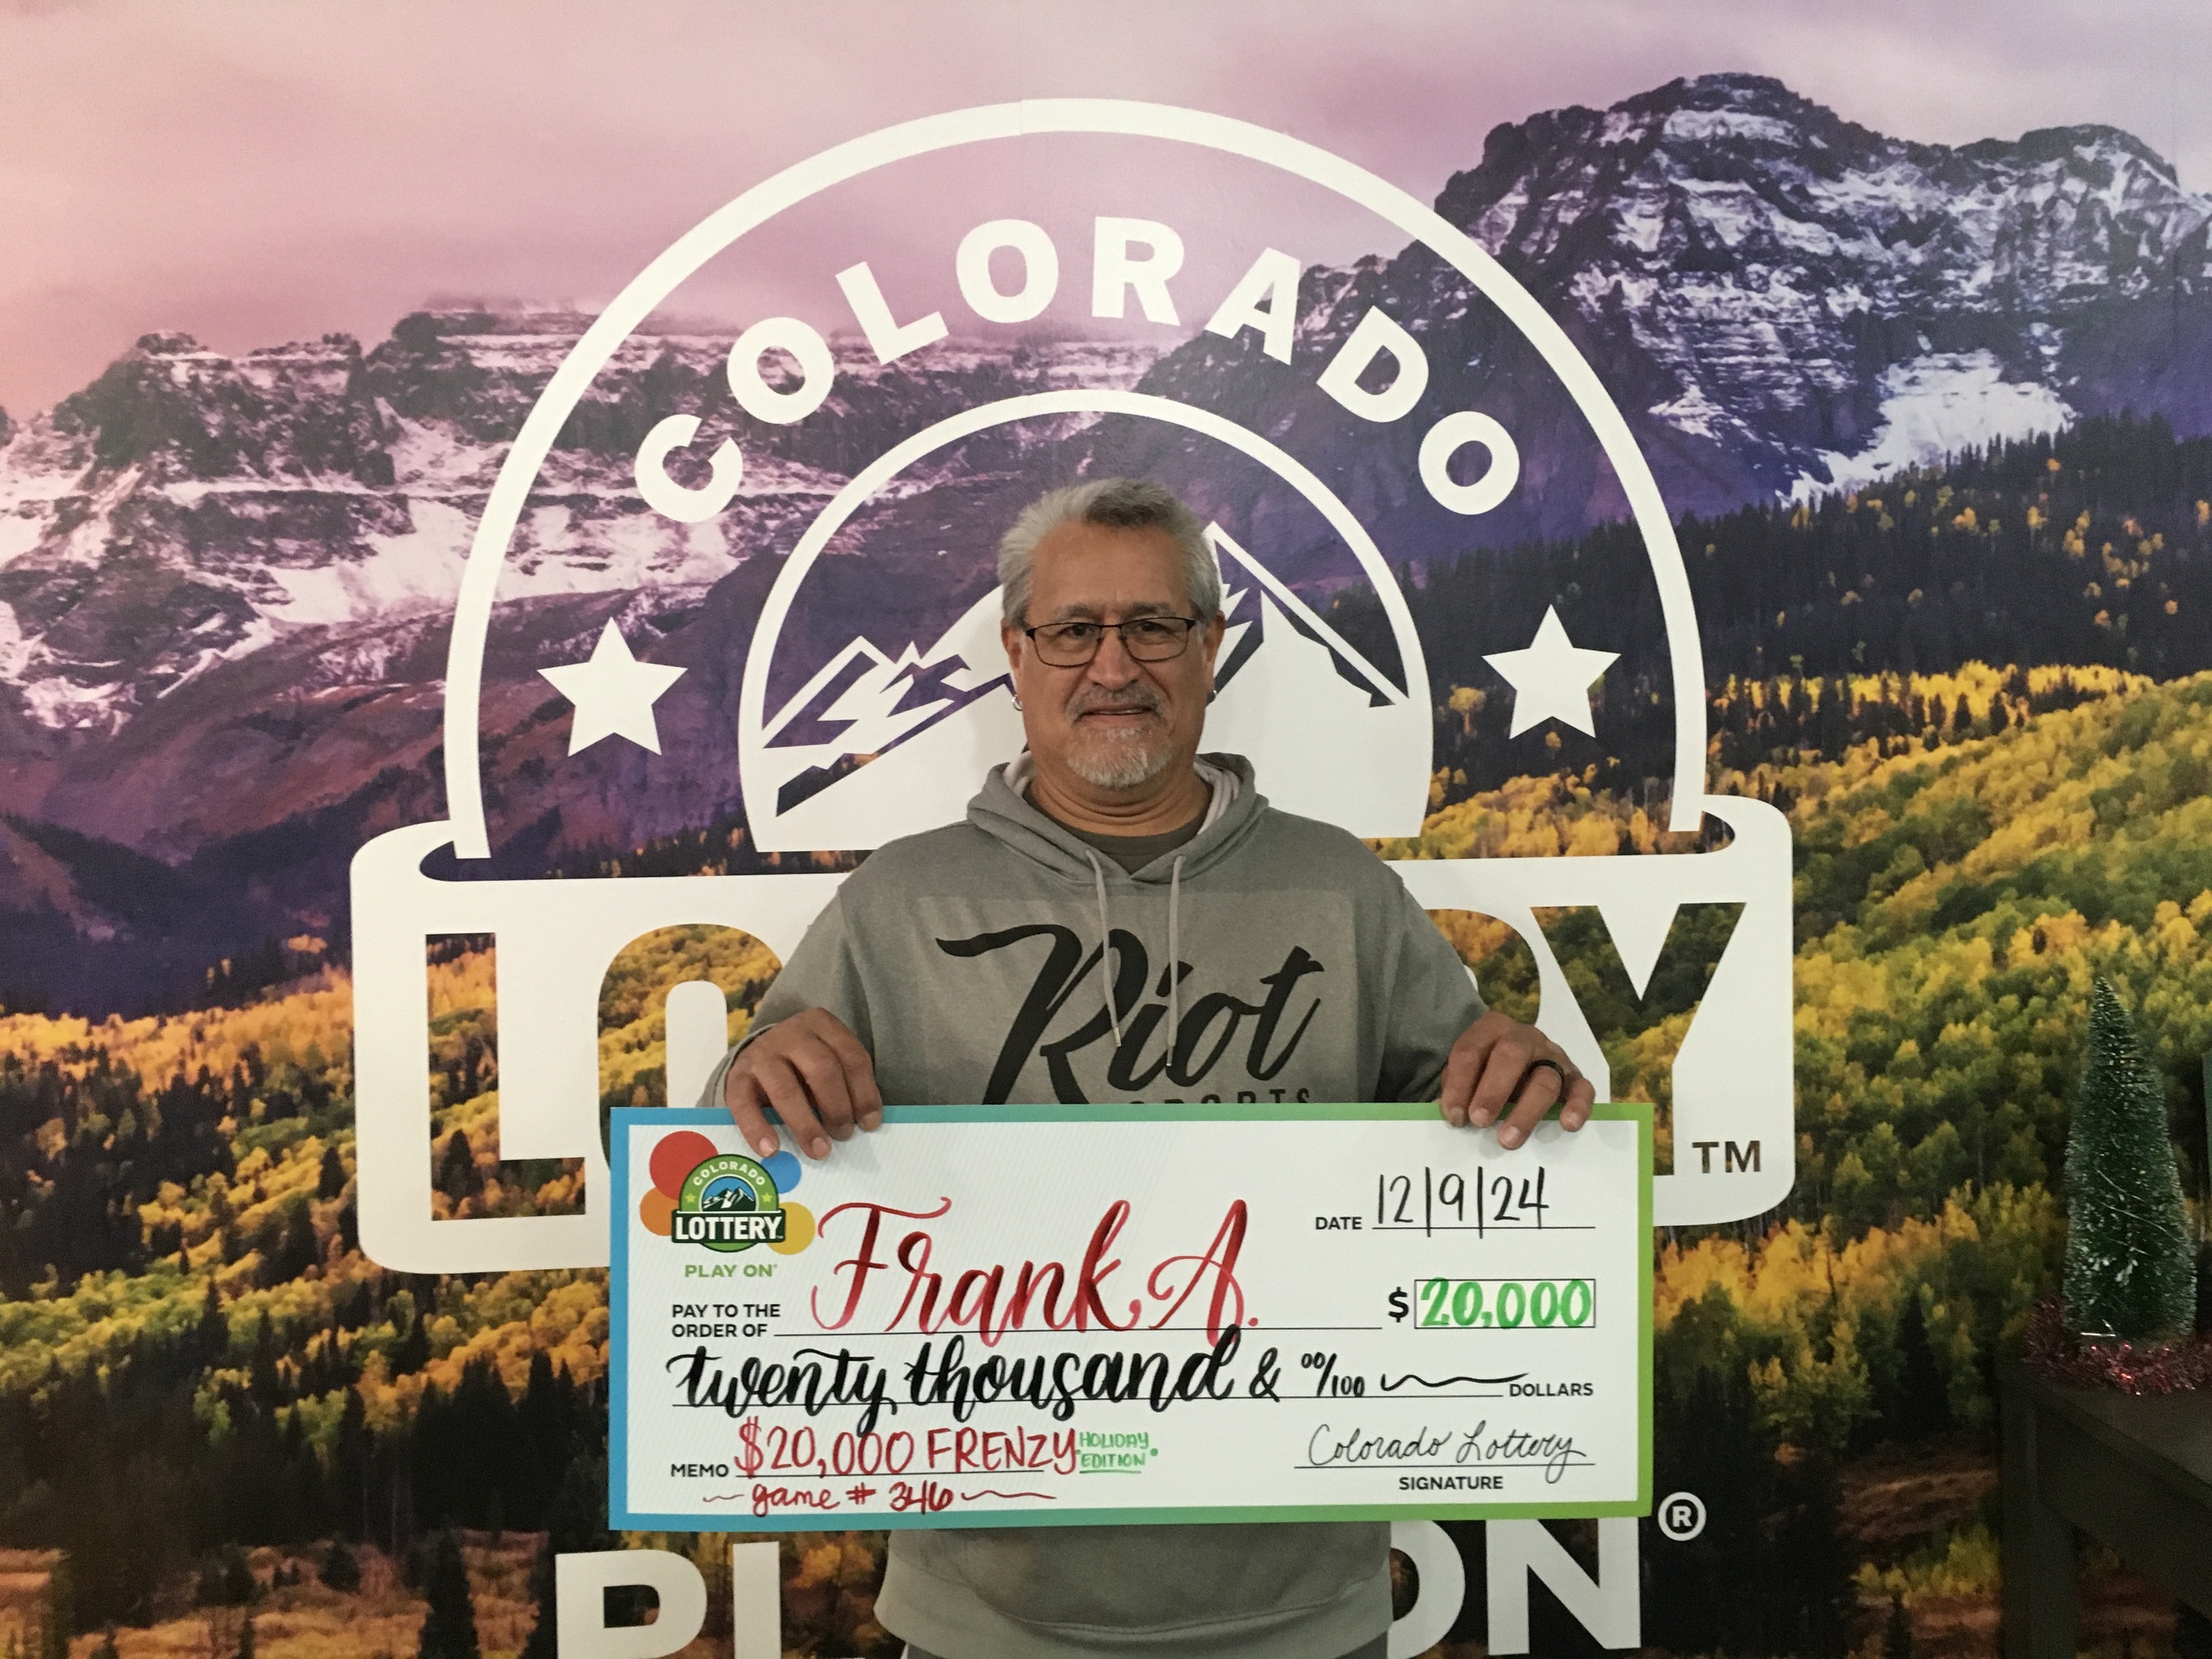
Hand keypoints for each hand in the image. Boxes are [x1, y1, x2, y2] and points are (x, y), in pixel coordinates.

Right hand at [723, 1008, 882, 1160]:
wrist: (757, 1056)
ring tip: (819, 1151)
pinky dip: (758, 1129)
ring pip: (785, 1088)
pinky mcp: (736, 1077)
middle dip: (837, 1106)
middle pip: (821, 1069)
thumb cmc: (804, 1066)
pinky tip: (771, 1150)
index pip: (851, 1056)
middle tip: (844, 1135)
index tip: (869, 1124)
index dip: (864, 1092)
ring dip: (805, 1123)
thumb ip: (845, 1085)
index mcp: (821, 1024)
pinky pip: (744, 1105)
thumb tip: (862, 1125)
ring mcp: (761, 1054)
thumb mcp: (829, 1062)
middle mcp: (791, 1034)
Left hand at [1438, 1012, 1594, 1147]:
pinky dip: (1578, 1106)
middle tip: (1479, 1121)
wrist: (1520, 1066)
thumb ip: (1457, 1089)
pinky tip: (1567, 1125)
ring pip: (1546, 1079)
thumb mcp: (1466, 1073)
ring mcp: (1553, 1057)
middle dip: (1493, 1090)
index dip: (1459, 1084)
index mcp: (1491, 1029)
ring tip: (1508, 1140)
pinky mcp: (1575, 1078)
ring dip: (1526, 1111)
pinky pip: (1583, 1089)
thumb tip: (1451, 1114)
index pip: (1471, 1050)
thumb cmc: (1485, 1072)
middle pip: (1511, 1055)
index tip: (1454, 1116)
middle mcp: (1525, 1038)